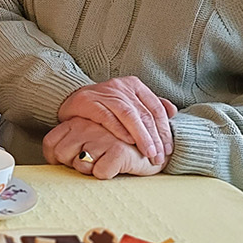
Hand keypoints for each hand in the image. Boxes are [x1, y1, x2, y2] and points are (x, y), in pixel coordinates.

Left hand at [43, 117, 165, 178]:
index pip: (50, 143)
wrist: (152, 146)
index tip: (66, 163)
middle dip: (73, 165)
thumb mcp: (89, 139)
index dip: (54, 158)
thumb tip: (52, 158)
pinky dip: (106, 174)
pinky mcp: (119, 150)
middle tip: (91, 164)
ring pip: (80, 165)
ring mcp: (103, 137)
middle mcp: (87, 126)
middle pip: (61, 154)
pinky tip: (116, 167)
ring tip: (105, 164)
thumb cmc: (115, 146)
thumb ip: (71, 144)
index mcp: (77, 122)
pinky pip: (100, 172)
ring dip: (91, 170)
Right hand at [57, 77, 175, 160]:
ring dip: (141, 136)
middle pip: (144, 113)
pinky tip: (127, 142)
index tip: (168, 149)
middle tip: (160, 157)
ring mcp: (104, 93)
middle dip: (154, 138)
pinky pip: (107, 116)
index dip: (164, 130)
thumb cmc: (103, 106)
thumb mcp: (128, 103)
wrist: (70, 100)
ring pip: (129, 115)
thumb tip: (172, 111)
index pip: (155, 108)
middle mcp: (120, 86)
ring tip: (148, 153)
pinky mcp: (88, 101)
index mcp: (134, 85)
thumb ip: (149, 106)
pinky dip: (119, 129)